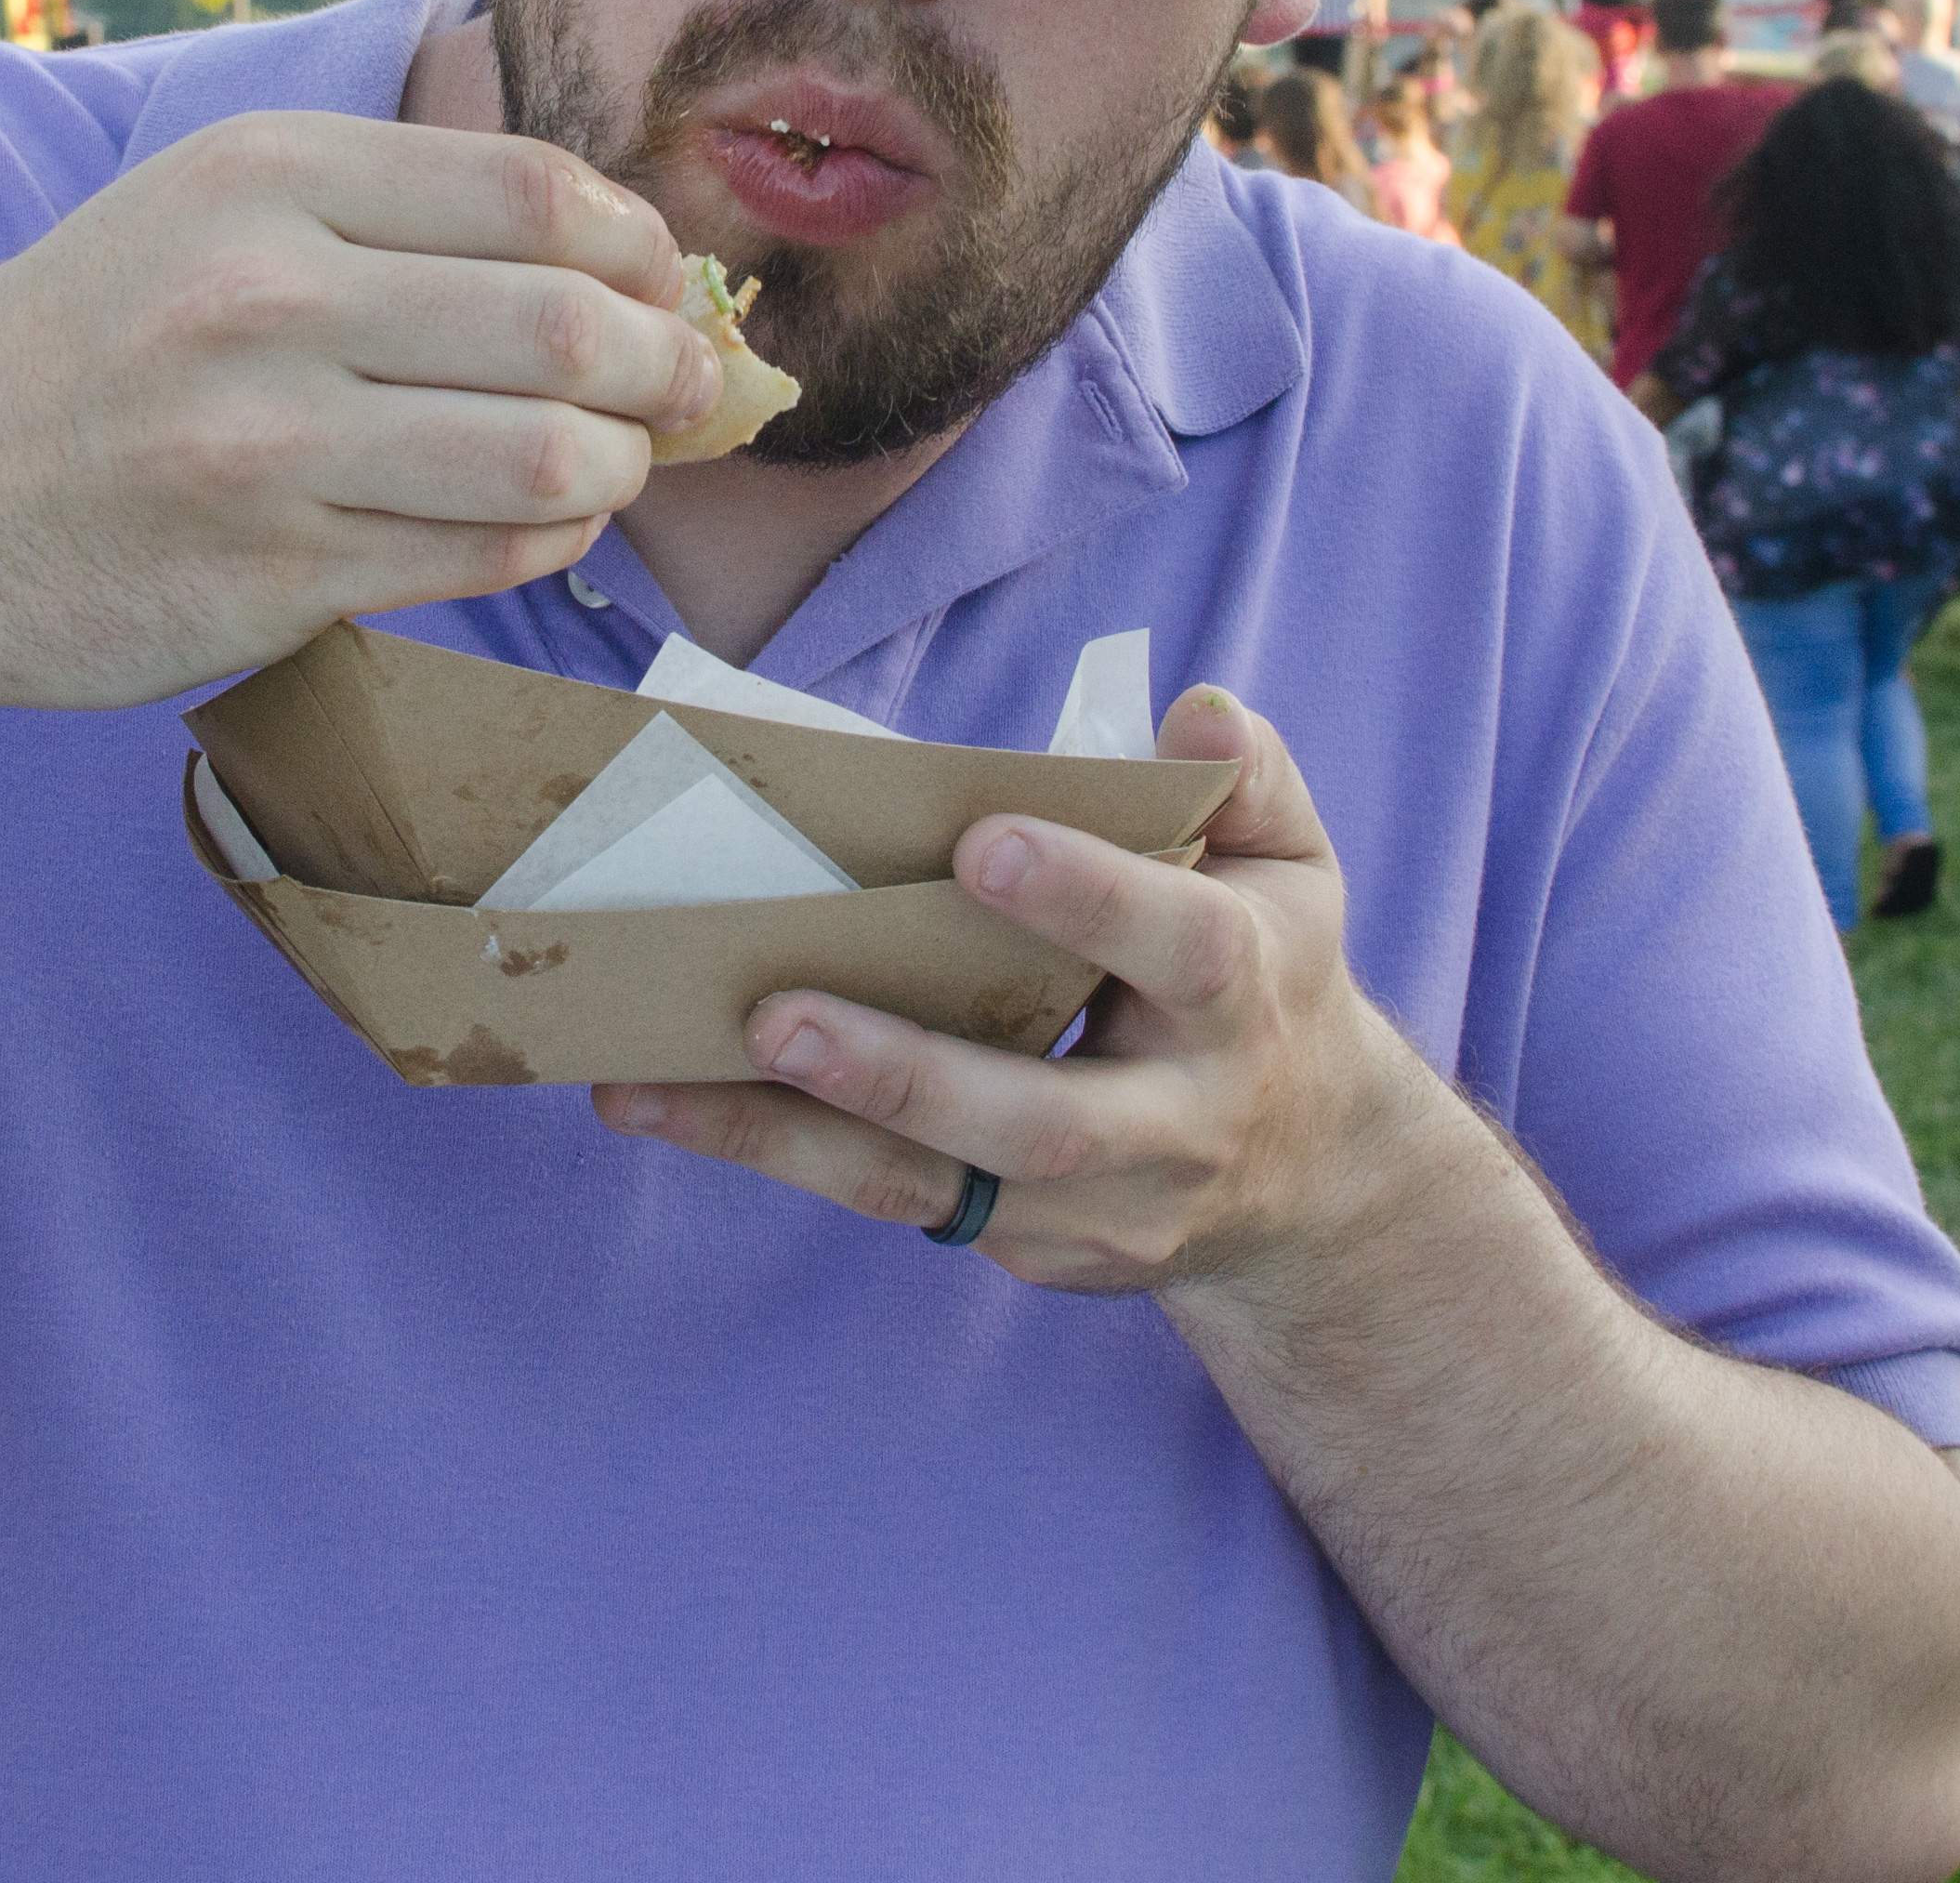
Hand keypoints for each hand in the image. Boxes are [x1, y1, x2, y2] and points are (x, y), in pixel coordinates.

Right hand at [0, 112, 718, 717]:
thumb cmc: (85, 350)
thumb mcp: (206, 212)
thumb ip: (391, 213)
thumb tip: (619, 252)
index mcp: (263, 175)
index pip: (535, 190)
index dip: (641, 244)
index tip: (664, 281)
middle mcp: (268, 297)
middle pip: (570, 324)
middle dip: (671, 365)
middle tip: (689, 387)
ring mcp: (270, 446)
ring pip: (551, 456)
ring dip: (624, 467)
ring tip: (617, 462)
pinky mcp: (276, 575)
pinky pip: (487, 556)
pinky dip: (552, 541)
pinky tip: (539, 522)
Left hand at [590, 688, 1426, 1292]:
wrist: (1306, 1176)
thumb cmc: (1263, 970)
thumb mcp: (1289, 868)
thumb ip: (1248, 781)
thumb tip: (1197, 712)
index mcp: (1241, 999)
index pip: (1178, 948)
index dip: (1088, 896)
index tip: (982, 839)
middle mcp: (1172, 1125)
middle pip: (1041, 1122)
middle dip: (908, 1074)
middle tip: (779, 1017)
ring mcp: (1093, 1207)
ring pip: (934, 1186)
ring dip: (786, 1137)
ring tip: (653, 1080)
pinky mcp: (1023, 1247)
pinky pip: (891, 1199)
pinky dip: (773, 1153)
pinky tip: (661, 1102)